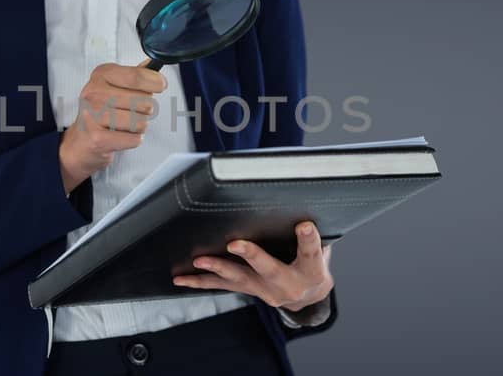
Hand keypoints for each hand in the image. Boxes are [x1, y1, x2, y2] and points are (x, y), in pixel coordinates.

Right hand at [58, 61, 165, 191]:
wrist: (79, 141)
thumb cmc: (100, 111)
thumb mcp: (114, 86)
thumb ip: (134, 75)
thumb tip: (151, 65)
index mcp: (101, 75)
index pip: (136, 76)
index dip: (155, 82)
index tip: (160, 85)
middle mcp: (94, 93)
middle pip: (143, 101)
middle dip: (145, 110)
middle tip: (131, 111)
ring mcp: (93, 115)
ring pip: (140, 122)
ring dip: (139, 126)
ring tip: (125, 125)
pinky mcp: (97, 138)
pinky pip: (134, 139)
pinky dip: (133, 140)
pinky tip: (121, 136)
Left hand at [173, 221, 333, 311]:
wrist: (310, 295)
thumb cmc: (314, 262)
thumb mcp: (321, 248)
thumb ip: (312, 235)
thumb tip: (302, 206)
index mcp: (311, 272)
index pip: (310, 253)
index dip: (308, 239)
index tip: (304, 225)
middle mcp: (287, 285)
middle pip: (268, 268)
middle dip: (251, 255)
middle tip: (234, 244)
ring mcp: (265, 291)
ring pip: (239, 278)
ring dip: (218, 268)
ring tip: (199, 261)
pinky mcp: (249, 290)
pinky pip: (223, 286)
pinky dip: (200, 282)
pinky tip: (181, 279)